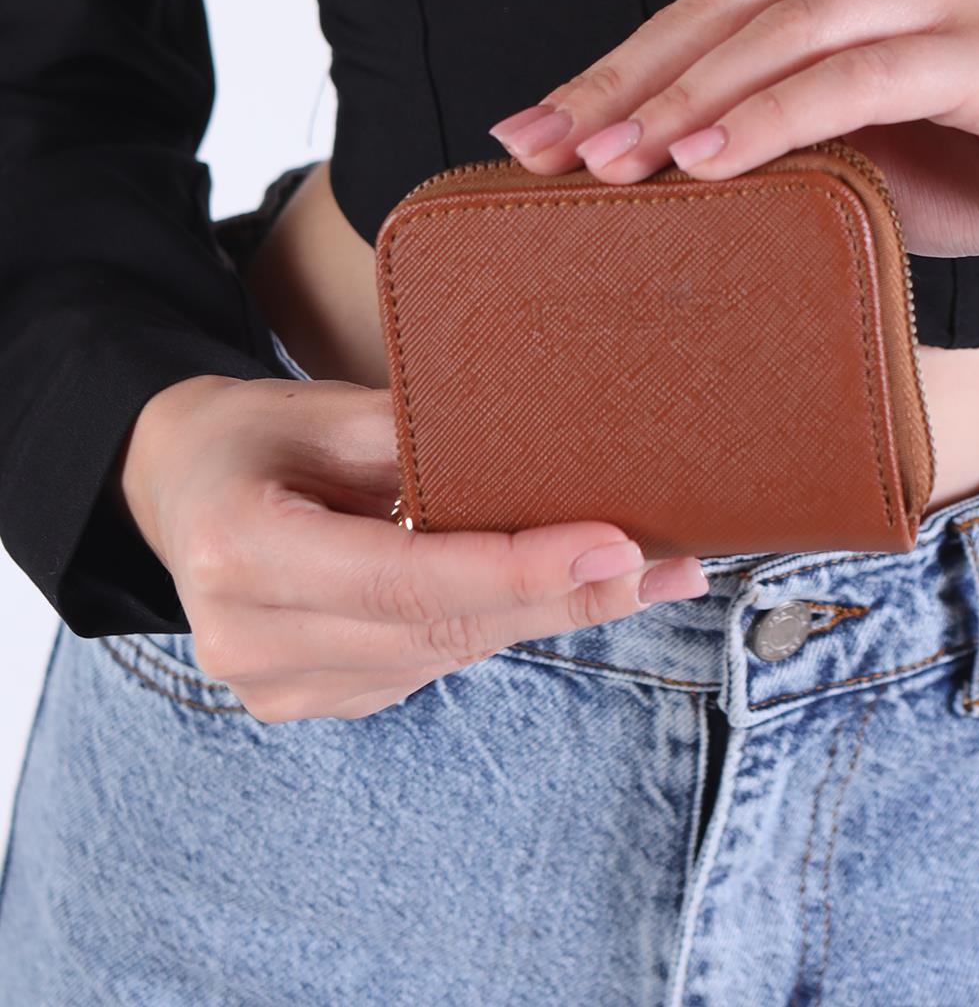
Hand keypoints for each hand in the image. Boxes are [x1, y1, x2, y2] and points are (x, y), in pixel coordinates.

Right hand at [113, 372, 706, 723]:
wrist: (177, 489)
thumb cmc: (254, 434)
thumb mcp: (323, 408)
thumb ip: (419, 437)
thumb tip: (547, 453)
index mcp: (241, 549)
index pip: (405, 577)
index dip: (517, 569)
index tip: (615, 546)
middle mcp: (248, 636)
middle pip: (440, 628)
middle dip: (565, 597)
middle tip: (671, 564)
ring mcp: (274, 684)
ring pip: (444, 654)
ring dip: (547, 614)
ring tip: (646, 572)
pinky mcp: (306, 700)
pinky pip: (426, 665)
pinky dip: (494, 625)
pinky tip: (557, 591)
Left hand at [487, 0, 978, 262]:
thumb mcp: (856, 149)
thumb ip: (768, 135)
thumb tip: (640, 176)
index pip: (708, 5)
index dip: (614, 65)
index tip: (529, 129)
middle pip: (727, 5)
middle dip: (625, 81)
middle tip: (544, 145)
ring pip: (784, 29)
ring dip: (687, 99)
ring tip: (614, 161)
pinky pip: (860, 74)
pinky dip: (775, 114)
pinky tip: (709, 159)